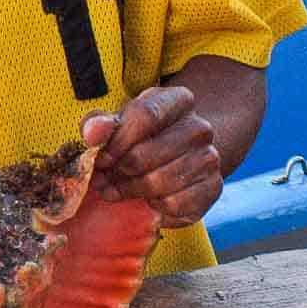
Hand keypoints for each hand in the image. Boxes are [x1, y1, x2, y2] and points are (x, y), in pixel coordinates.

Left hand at [80, 85, 222, 227]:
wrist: (181, 155)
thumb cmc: (143, 136)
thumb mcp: (120, 121)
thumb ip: (100, 123)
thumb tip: (93, 133)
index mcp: (178, 100)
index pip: (145, 115)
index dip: (116, 141)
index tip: (100, 157)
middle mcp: (199, 128)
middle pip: (146, 154)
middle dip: (118, 171)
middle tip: (103, 178)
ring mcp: (209, 159)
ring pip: (158, 183)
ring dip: (130, 190)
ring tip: (118, 189)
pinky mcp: (213, 189)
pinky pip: (174, 205)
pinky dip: (155, 206)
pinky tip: (148, 198)